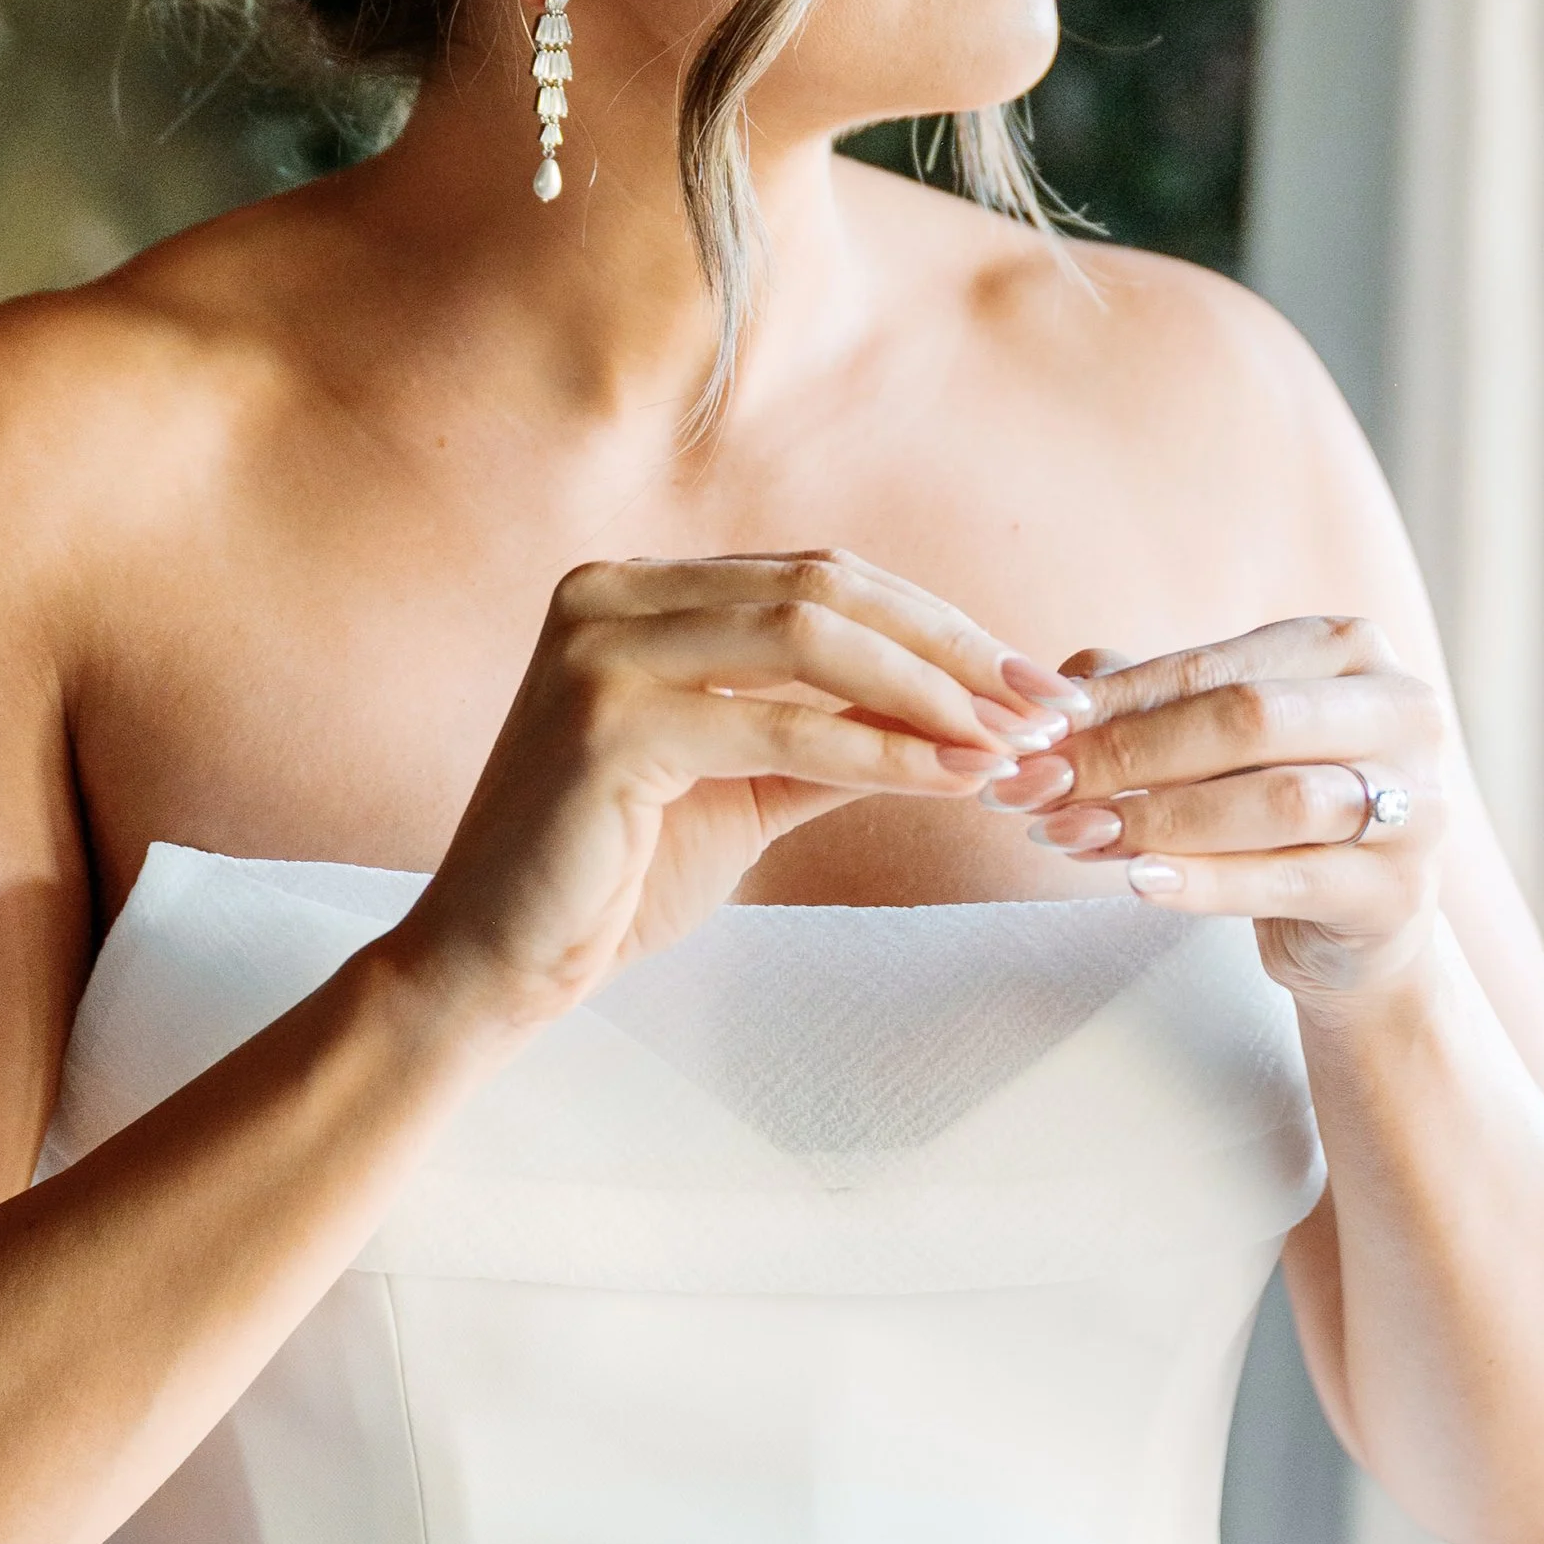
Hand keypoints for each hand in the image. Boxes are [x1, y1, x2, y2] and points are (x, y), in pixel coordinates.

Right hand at [386, 552, 1068, 1036]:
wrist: (494, 964)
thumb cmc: (609, 875)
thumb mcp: (739, 783)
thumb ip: (829, 734)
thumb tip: (966, 719)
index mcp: (635, 590)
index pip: (818, 580)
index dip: (936, 625)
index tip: (1029, 682)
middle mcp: (609, 592)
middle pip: (826, 591)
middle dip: (954, 648)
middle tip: (1049, 706)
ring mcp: (600, 648)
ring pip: (811, 639)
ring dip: (931, 692)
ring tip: (1013, 744)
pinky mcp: (606, 722)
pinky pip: (780, 726)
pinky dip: (880, 750)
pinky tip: (952, 777)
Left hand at [990, 617, 1446, 1005]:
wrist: (1352, 922)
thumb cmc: (1268, 802)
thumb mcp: (1210, 740)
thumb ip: (1136, 702)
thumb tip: (1035, 692)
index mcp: (1351, 648)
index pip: (1215, 666)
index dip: (1115, 700)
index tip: (1028, 732)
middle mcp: (1402, 711)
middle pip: (1249, 721)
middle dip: (1128, 756)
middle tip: (1036, 788)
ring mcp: (1417, 803)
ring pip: (1278, 800)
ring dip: (1159, 819)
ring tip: (1069, 836)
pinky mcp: (1400, 891)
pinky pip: (1292, 881)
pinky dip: (1209, 881)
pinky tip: (1139, 882)